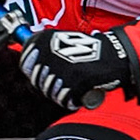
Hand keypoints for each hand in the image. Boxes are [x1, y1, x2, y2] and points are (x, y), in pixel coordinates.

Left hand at [20, 29, 139, 108]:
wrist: (115, 55)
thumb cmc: (90, 49)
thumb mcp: (62, 40)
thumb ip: (43, 51)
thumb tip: (27, 65)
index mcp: (44, 40)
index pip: (25, 63)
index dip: (33, 72)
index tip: (42, 73)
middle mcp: (49, 53)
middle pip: (37, 81)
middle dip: (49, 85)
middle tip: (64, 80)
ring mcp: (60, 68)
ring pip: (50, 92)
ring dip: (61, 93)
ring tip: (73, 84)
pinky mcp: (72, 82)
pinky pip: (64, 99)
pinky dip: (71, 99)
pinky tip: (79, 91)